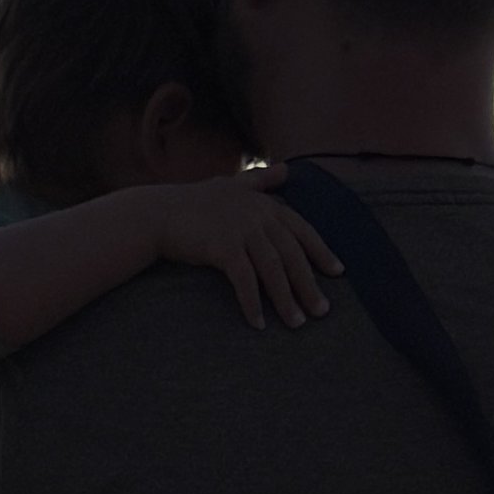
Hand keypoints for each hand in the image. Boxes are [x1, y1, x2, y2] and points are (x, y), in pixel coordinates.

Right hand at [133, 170, 342, 328]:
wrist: (156, 214)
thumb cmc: (193, 202)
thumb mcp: (231, 185)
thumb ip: (261, 181)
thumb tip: (287, 170)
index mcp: (263, 204)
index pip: (301, 229)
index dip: (321, 251)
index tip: (337, 272)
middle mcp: (257, 215)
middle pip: (292, 254)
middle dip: (309, 284)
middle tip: (322, 311)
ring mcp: (241, 230)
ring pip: (273, 270)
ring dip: (286, 300)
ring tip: (296, 323)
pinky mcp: (223, 246)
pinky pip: (245, 280)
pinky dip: (253, 302)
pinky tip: (259, 322)